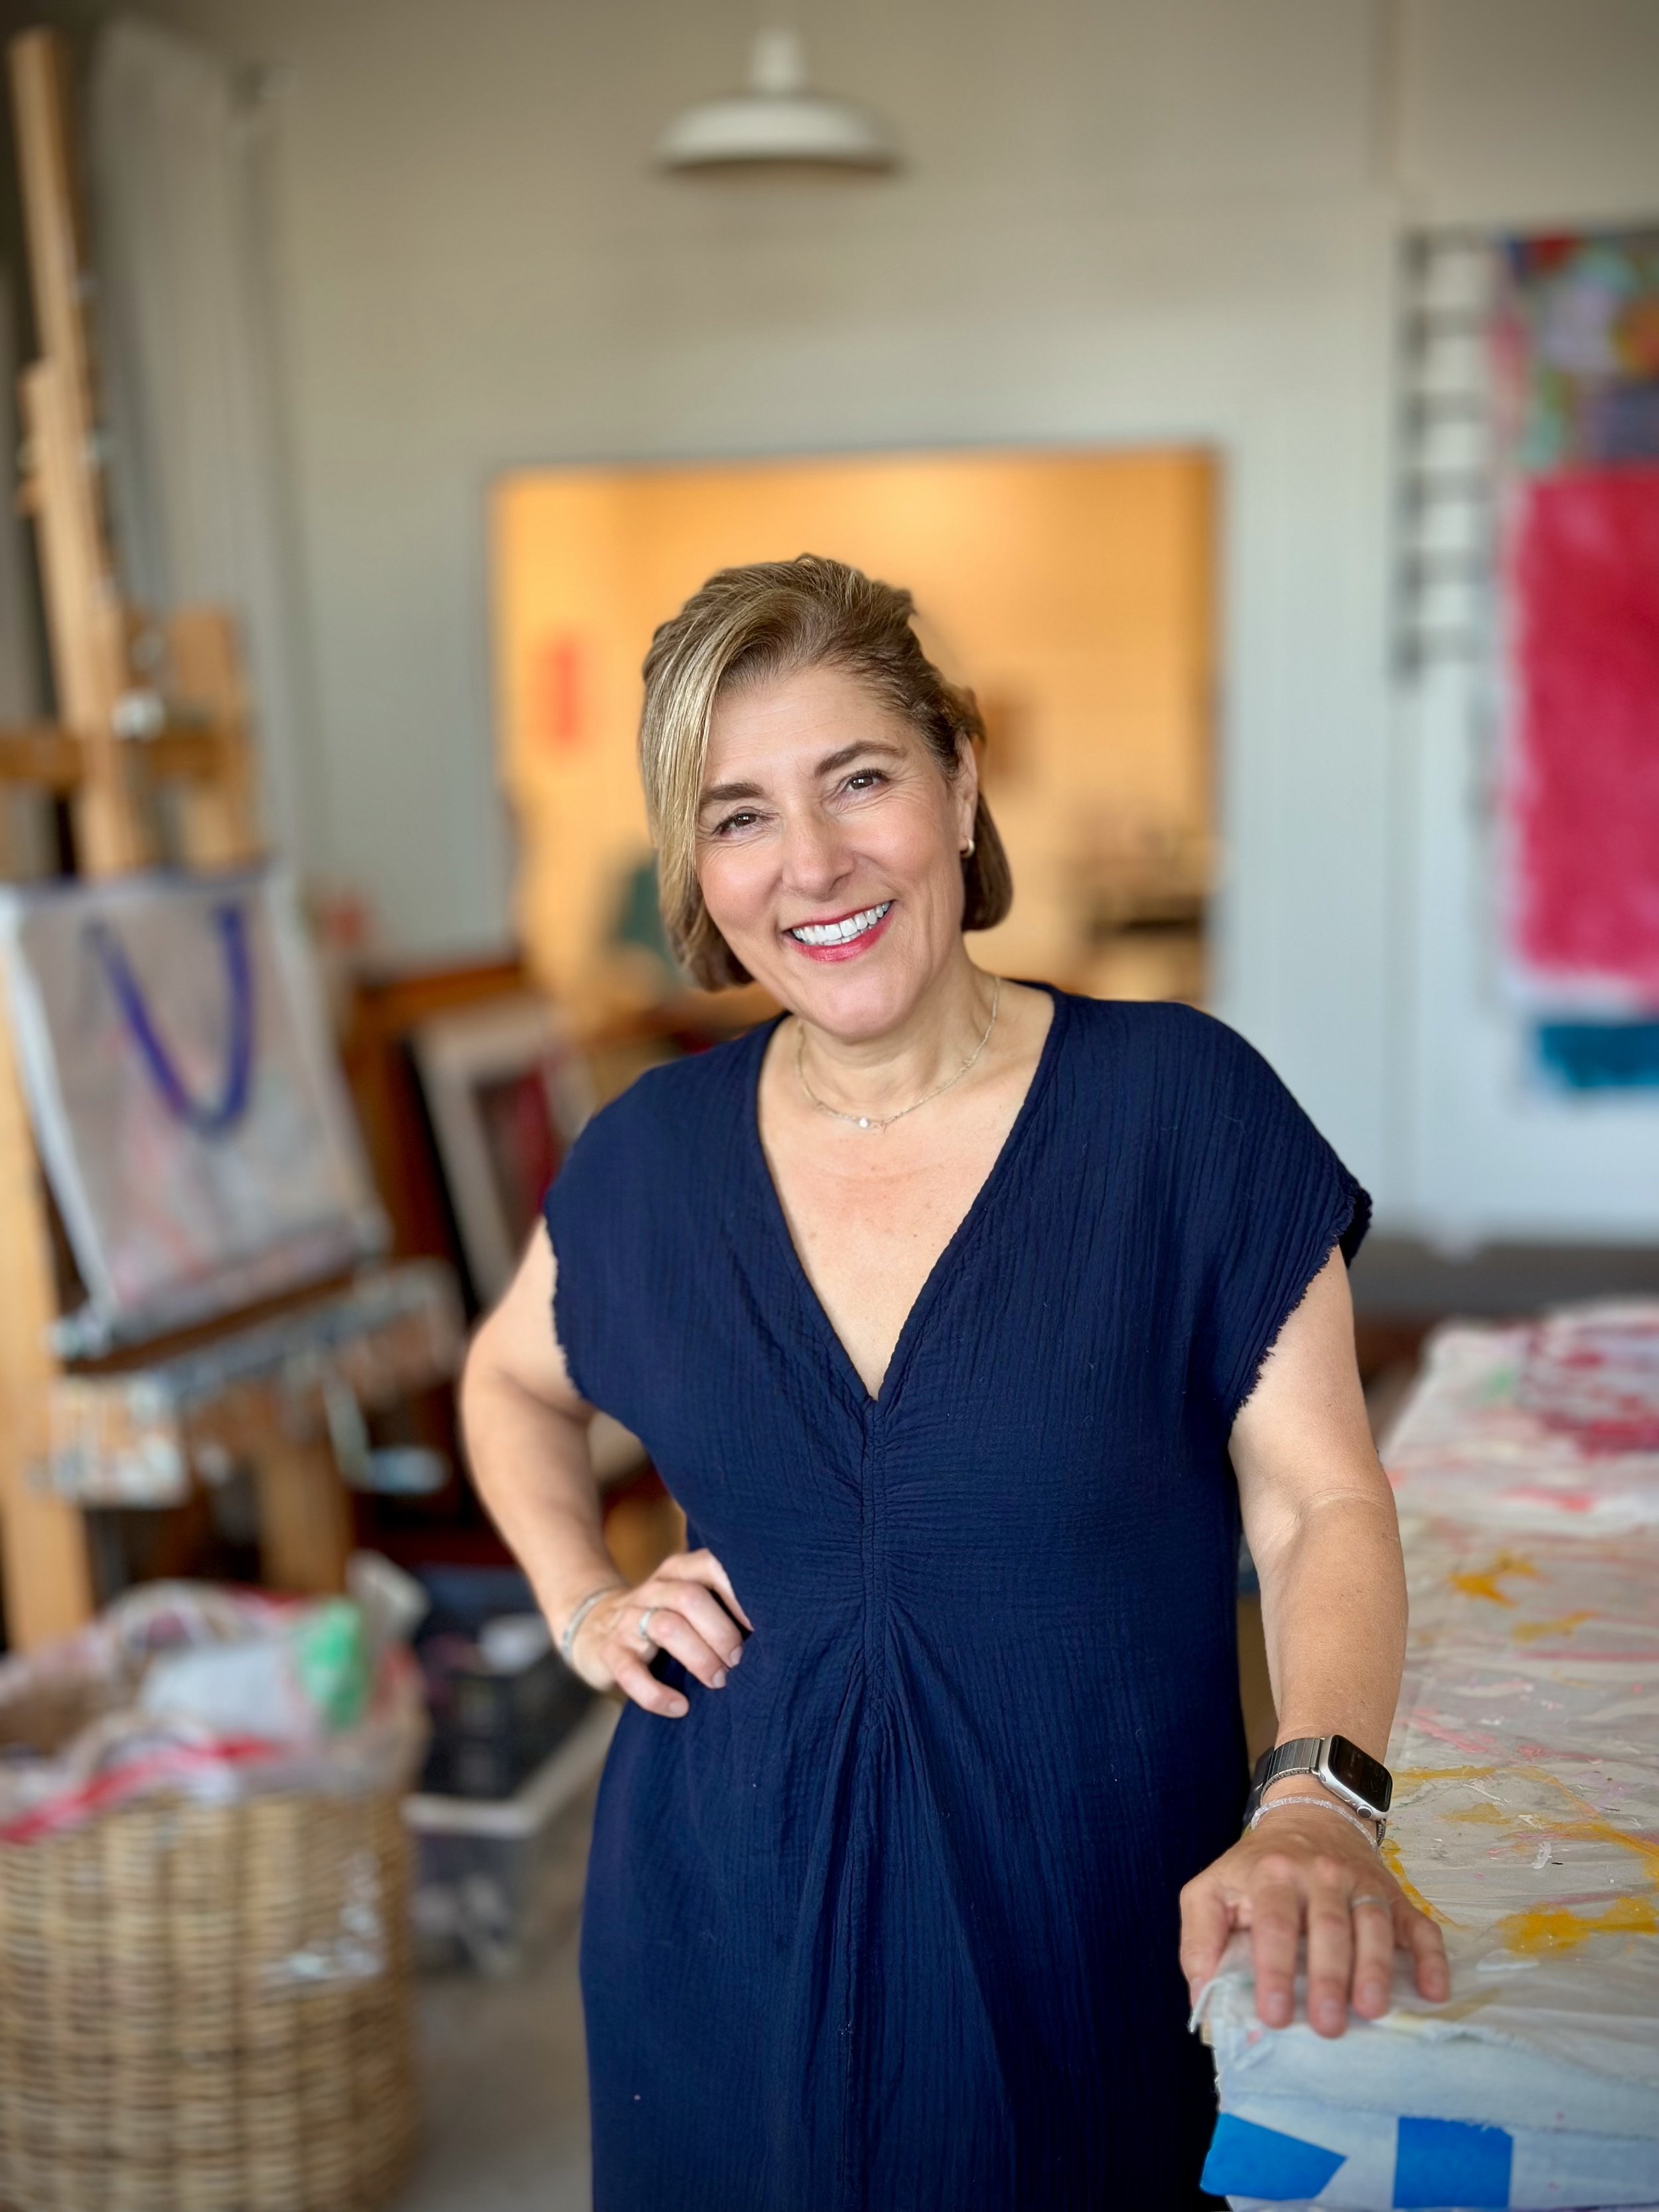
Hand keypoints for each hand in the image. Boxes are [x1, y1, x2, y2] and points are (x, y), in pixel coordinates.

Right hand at [567, 1549, 751, 1717]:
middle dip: (722, 1632)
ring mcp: (629, 1619)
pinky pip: (631, 1672)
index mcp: (679, 1571)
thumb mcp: (687, 1599)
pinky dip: (657, 1694)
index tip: (764, 1624)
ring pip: (666, 1627)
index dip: (740, 1593)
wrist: (594, 1627)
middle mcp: (654, 1589)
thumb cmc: (663, 1617)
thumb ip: (721, 1603)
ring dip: (699, 1657)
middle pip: (691, 1598)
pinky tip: (679, 1707)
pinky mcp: (610, 1652)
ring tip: (719, 1682)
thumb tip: (779, 1629)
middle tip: (739, 1662)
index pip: (711, 1565)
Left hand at [1179, 1798, 1448, 2036]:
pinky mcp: (1395, 1895)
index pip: (1273, 1922)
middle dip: (1328, 1977)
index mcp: (1271, 1875)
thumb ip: (1199, 1941)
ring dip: (1375, 1969)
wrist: (1309, 1817)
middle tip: (1327, 2026)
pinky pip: (1419, 1924)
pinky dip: (1432, 1957)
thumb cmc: (1254, 1870)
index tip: (1273, 2016)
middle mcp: (1320, 1875)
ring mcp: (1361, 1883)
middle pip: (1328, 1926)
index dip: (1274, 1969)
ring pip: (1373, 1924)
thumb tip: (1204, 2001)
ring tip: (1372, 2012)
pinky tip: (1436, 1992)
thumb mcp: (1210, 1891)